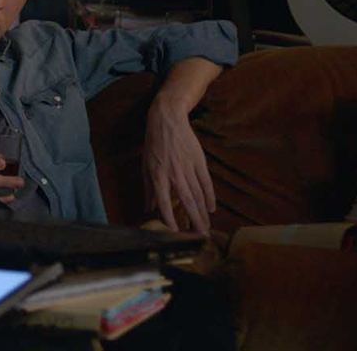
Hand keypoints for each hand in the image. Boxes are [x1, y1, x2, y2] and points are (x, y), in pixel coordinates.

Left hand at [143, 104, 214, 232]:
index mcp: (158, 175)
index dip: (170, 218)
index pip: (164, 201)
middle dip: (194, 220)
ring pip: (198, 194)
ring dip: (202, 213)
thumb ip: (148, 189)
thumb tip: (149, 209)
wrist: (168, 120)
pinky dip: (209, 196)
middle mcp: (174, 174)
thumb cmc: (153, 145)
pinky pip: (206, 182)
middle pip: (186, 201)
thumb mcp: (145, 166)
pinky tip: (211, 208)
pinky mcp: (199, 161)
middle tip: (200, 236)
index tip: (175, 232)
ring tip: (206, 227)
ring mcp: (188, 167)